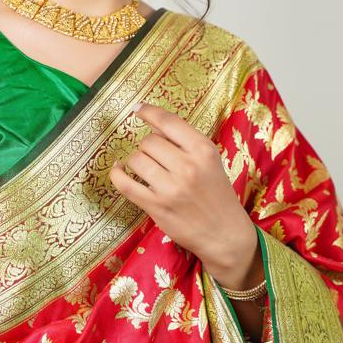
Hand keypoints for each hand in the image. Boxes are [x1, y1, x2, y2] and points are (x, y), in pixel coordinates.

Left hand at [109, 101, 259, 288]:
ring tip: (146, 169)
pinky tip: (120, 171)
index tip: (137, 109)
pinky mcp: (156, 206)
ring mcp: (170, 188)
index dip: (148, 112)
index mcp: (203, 150)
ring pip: (136, 159)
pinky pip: (125, 184)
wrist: (224, 233)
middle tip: (157, 158)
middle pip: (149, 141)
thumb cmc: (216, 194)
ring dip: (136, 162)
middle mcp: (187, 167)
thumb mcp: (210, 162)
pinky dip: (117, 174)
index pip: (168, 121)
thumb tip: (152, 125)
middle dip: (148, 147)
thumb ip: (185, 142)